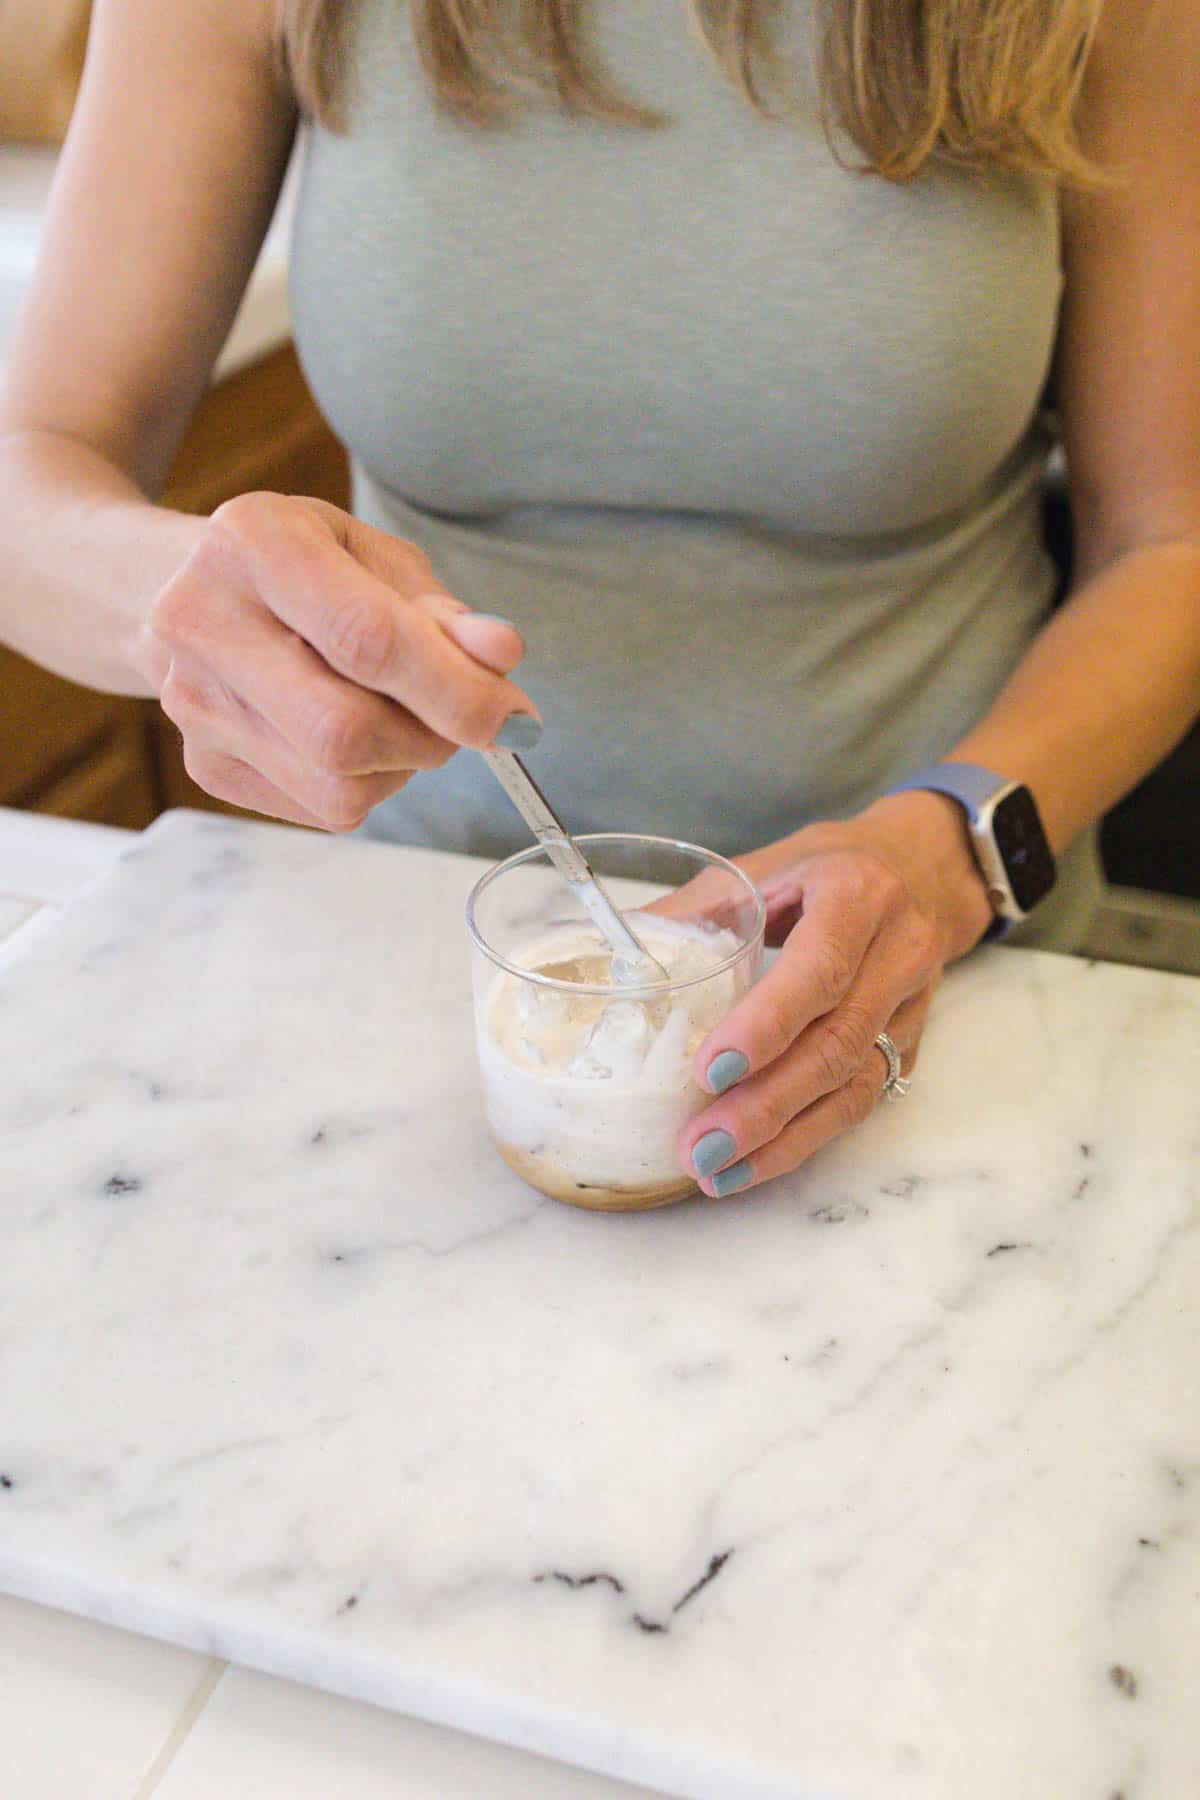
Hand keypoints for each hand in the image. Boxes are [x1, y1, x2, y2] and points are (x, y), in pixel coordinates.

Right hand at [137, 492, 538, 829]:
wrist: (185, 589)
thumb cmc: (304, 566)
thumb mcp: (375, 558)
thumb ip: (442, 611)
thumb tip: (500, 655)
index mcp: (251, 542)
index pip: (367, 640)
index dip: (456, 690)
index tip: (516, 716)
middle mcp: (202, 621)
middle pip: (343, 731)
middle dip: (429, 738)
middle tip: (458, 719)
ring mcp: (193, 702)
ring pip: (336, 785)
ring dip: (402, 766)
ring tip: (398, 717)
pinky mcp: (203, 764)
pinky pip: (320, 809)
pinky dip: (366, 784)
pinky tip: (354, 735)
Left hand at [678, 793, 994, 1197]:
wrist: (926, 868)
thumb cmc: (829, 867)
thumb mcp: (764, 866)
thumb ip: (695, 912)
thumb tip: (615, 958)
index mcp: (857, 894)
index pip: (819, 969)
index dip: (766, 1025)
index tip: (709, 1070)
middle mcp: (898, 950)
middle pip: (837, 1042)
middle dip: (764, 1104)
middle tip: (700, 1146)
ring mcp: (912, 1002)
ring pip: (855, 1084)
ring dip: (784, 1138)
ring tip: (716, 1171)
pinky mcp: (912, 1042)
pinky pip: (864, 1100)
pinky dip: (806, 1138)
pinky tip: (755, 1163)